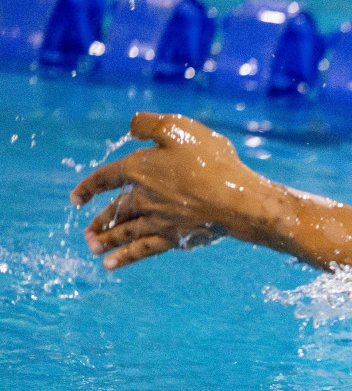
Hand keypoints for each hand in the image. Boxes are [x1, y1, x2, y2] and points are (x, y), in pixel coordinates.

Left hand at [71, 112, 262, 269]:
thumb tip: (131, 127)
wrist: (237, 201)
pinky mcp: (174, 237)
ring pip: (125, 231)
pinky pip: (143, 249)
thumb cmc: (212, 163)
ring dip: (107, 240)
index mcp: (139, 168)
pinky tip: (111, 265)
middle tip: (88, 233)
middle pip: (115, 210)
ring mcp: (158, 220)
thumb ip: (150, 125)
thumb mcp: (179, 130)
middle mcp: (143, 197)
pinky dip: (125, 257)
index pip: (104, 178)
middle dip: (100, 221)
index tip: (76, 199)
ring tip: (92, 248)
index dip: (87, 187)